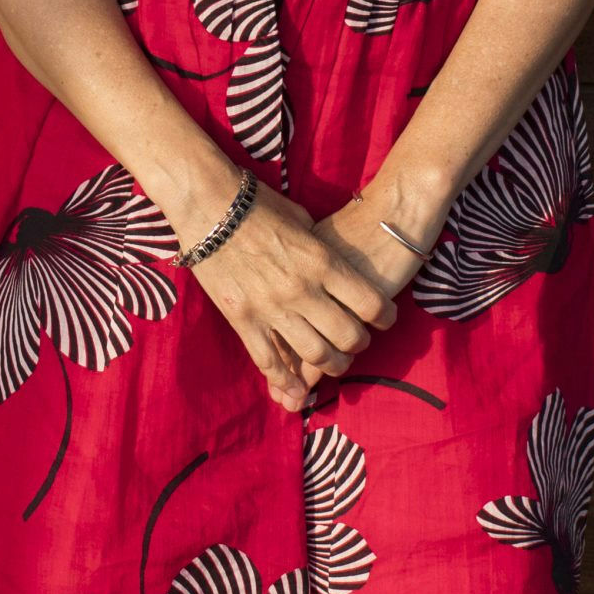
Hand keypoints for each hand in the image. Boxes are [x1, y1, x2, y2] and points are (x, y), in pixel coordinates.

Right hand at [186, 178, 420, 414]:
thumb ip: (320, 248)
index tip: (385, 320)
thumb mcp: (303, 221)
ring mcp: (271, 308)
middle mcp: (303, 289)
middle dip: (359, 345)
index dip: (385, 318)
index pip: (370, 304)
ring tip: (333, 364)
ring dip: (330, 366)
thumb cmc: (258, 204)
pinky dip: (286, 380)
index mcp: (323, 261)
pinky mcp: (242, 319)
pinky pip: (268, 361)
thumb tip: (331, 265)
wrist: (208, 204)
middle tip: (357, 344)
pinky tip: (296, 388)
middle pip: (348, 336)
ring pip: (314, 354)